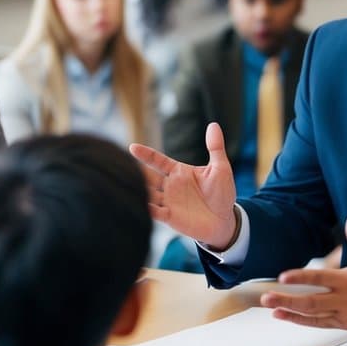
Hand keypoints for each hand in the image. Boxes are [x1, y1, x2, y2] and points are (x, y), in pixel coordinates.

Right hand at [130, 123, 237, 248]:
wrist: (224, 220)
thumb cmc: (222, 193)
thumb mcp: (221, 168)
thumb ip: (215, 148)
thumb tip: (213, 124)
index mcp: (179, 171)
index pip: (158, 160)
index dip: (145, 154)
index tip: (132, 147)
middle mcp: (170, 185)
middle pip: (148, 176)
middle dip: (136, 172)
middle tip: (121, 166)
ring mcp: (168, 201)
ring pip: (148, 193)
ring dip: (138, 189)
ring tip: (125, 184)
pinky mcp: (170, 216)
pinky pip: (155, 211)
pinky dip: (147, 208)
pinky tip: (140, 204)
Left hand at [260, 214, 346, 330]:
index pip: (319, 278)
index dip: (300, 277)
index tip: (282, 277)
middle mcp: (343, 298)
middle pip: (310, 301)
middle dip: (287, 300)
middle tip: (266, 298)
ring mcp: (343, 313)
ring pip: (313, 316)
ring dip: (291, 313)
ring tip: (272, 309)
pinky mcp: (345, 324)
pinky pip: (320, 324)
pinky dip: (303, 322)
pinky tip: (288, 317)